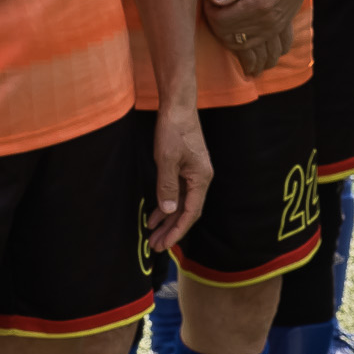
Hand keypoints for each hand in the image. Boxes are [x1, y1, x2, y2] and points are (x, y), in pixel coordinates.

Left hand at [147, 104, 213, 250]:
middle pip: (187, 211)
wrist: (178, 107)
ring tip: (152, 236)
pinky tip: (154, 215)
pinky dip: (165, 205)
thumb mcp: (166, 160)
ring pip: (181, 204)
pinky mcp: (185, 168)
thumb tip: (169, 211)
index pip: (191, 212)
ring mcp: (193, 173)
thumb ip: (167, 187)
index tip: (165, 245)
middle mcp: (201, 178)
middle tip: (155, 246)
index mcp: (201, 178)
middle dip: (171, 230)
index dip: (178, 230)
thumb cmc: (174, 131)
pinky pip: (176, 193)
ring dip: (167, 220)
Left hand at [203, 0, 326, 75]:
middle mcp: (265, 21)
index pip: (221, 20)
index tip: (209, 1)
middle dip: (216, 24)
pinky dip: (243, 45)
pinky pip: (255, 47)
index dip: (209, 12)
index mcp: (257, 4)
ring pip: (241, 45)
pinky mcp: (277, 30)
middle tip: (214, 10)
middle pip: (228, 34)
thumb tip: (215, 0)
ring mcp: (272, 28)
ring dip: (227, 37)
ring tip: (223, 22)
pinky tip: (237, 34)